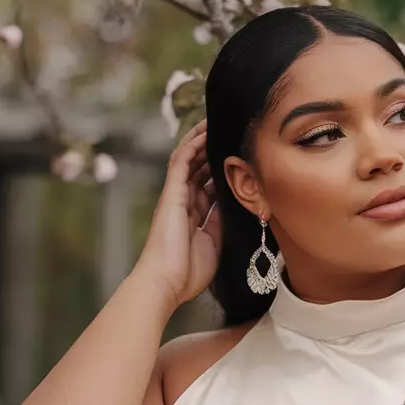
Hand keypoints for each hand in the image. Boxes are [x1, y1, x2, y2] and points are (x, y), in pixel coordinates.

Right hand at [135, 119, 222, 309]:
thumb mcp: (214, 245)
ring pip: (189, 160)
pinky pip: (181, 162)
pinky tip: (204, 130)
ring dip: (203, 140)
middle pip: (199, 169)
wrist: (166, 283)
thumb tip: (233, 204)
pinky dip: (192, 145)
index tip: (238, 159)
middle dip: (214, 151)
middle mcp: (184, 204)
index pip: (209, 187)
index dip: (222, 171)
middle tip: (231, 132)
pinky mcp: (171, 194)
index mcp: (194, 218)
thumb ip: (221, 224)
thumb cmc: (188, 273)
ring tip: (218, 121)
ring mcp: (176, 197)